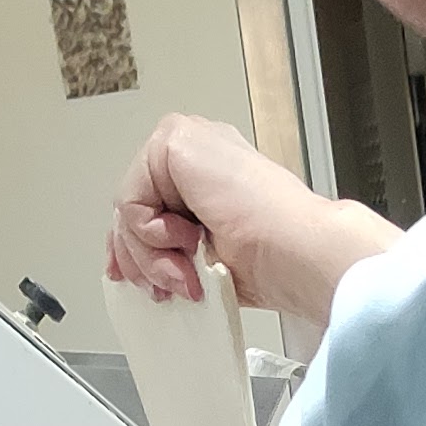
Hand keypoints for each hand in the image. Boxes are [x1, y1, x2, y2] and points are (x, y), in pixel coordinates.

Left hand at [105, 110, 398, 338]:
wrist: (297, 252)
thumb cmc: (270, 261)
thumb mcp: (201, 259)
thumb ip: (165, 249)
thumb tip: (128, 264)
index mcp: (206, 173)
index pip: (145, 205)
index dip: (133, 248)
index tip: (141, 283)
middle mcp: (196, 151)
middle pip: (131, 208)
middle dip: (143, 260)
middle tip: (177, 285)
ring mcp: (186, 141)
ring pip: (127, 210)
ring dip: (153, 256)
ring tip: (189, 271)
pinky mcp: (175, 141)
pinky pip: (130, 202)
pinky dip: (154, 236)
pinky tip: (192, 238)